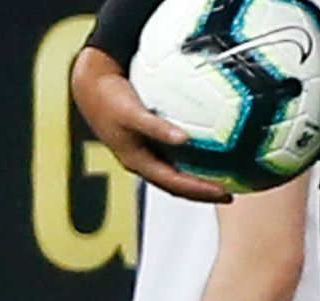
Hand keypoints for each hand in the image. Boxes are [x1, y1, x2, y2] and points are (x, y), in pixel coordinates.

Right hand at [71, 47, 231, 204]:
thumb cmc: (109, 98)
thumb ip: (156, 127)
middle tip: (230, 194)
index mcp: (137, 161)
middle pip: (176, 185)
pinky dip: (191, 156)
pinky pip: (173, 153)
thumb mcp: (132, 113)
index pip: (174, 184)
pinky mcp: (145, 140)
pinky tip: (208, 146)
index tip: (225, 194)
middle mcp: (141, 161)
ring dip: (197, 178)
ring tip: (223, 177)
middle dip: (202, 192)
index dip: (199, 191)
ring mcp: (143, 152)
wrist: (89, 86)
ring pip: (174, 172)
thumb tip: (184, 139)